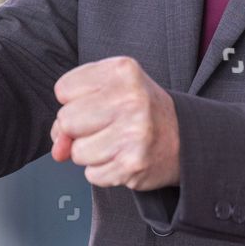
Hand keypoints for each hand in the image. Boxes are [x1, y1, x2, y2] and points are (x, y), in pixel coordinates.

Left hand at [50, 56, 179, 190]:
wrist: (186, 140)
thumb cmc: (141, 112)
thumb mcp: (111, 93)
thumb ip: (73, 111)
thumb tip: (58, 150)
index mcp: (123, 70)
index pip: (63, 89)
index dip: (75, 101)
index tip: (99, 103)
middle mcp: (131, 98)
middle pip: (66, 121)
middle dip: (79, 130)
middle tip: (107, 126)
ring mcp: (134, 132)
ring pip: (76, 152)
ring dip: (91, 153)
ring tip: (116, 143)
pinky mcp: (133, 164)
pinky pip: (92, 175)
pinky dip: (103, 171)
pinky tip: (122, 158)